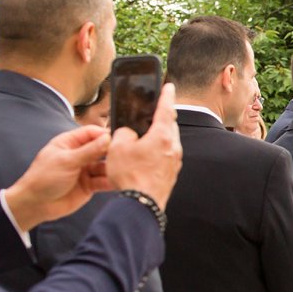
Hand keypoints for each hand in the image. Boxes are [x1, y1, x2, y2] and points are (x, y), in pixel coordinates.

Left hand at [3, 125, 114, 231]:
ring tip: (124, 170)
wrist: (36, 204)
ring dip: (113, 168)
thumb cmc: (43, 178)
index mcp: (70, 143)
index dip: (105, 134)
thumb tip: (108, 138)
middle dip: (112, 151)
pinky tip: (119, 181)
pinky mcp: (90, 185)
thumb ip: (89, 150)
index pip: (92, 133)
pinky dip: (111, 181)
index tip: (120, 137)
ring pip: (105, 166)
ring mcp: (85, 170)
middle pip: (101, 148)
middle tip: (126, 154)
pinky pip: (104, 181)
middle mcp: (79, 155)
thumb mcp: (66, 161)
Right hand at [106, 83, 182, 207]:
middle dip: (161, 118)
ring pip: (168, 142)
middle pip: (169, 126)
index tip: (169, 87)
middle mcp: (173, 147)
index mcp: (163, 136)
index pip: (166, 109)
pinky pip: (165, 156)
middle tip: (153, 113)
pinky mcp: (171, 174)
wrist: (142, 204)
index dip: (166, 96)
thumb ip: (123, 133)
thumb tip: (129, 134)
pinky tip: (145, 157)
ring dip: (158, 136)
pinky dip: (157, 151)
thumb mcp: (118, 147)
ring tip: (144, 137)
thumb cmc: (130, 175)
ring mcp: (175, 162)